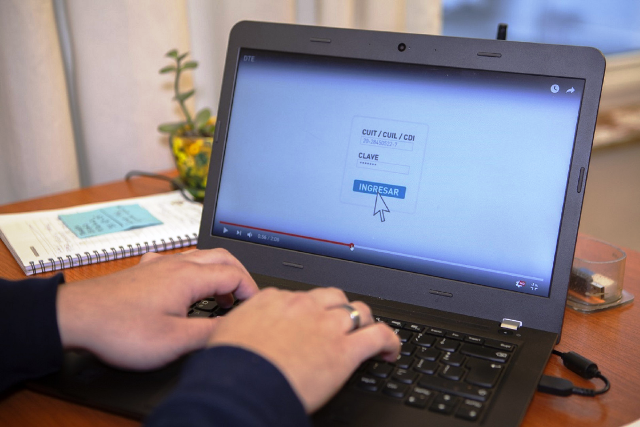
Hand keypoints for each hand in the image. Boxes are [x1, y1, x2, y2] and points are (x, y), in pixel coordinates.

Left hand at [56, 249, 257, 369]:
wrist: (74, 317)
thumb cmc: (118, 329)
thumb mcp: (173, 341)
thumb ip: (209, 332)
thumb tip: (235, 328)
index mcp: (188, 277)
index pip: (234, 274)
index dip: (250, 290)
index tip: (254, 307)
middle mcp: (175, 264)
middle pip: (221, 257)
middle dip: (239, 275)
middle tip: (244, 297)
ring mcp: (158, 265)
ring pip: (200, 256)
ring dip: (217, 272)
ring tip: (220, 295)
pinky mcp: (143, 271)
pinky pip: (177, 260)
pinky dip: (193, 270)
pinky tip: (184, 284)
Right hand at [207, 287, 400, 412]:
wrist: (239, 383)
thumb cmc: (230, 365)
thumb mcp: (230, 334)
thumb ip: (245, 326)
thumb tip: (245, 333)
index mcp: (274, 299)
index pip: (299, 296)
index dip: (308, 309)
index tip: (309, 319)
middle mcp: (302, 305)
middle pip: (331, 296)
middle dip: (338, 307)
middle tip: (339, 323)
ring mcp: (326, 325)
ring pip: (356, 309)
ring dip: (363, 320)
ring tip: (366, 332)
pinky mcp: (344, 349)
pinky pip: (378, 335)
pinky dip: (389, 340)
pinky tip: (390, 350)